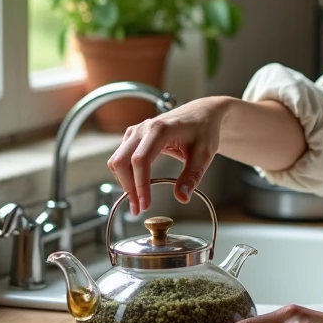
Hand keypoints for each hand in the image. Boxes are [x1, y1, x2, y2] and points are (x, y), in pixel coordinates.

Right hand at [107, 96, 226, 214]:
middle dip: (128, 187)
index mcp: (160, 129)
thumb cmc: (204, 131)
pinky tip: (137, 187)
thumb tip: (182, 198)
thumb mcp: (204, 154)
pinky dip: (126, 174)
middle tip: (138, 209)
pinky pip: (121, 156)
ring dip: (124, 182)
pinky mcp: (134, 136)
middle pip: (122, 160)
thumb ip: (192, 176)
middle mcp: (144, 128)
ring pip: (118, 159)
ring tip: (137, 202)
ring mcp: (137, 130)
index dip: (139, 184)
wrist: (202, 113)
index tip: (144, 205)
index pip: (141, 160)